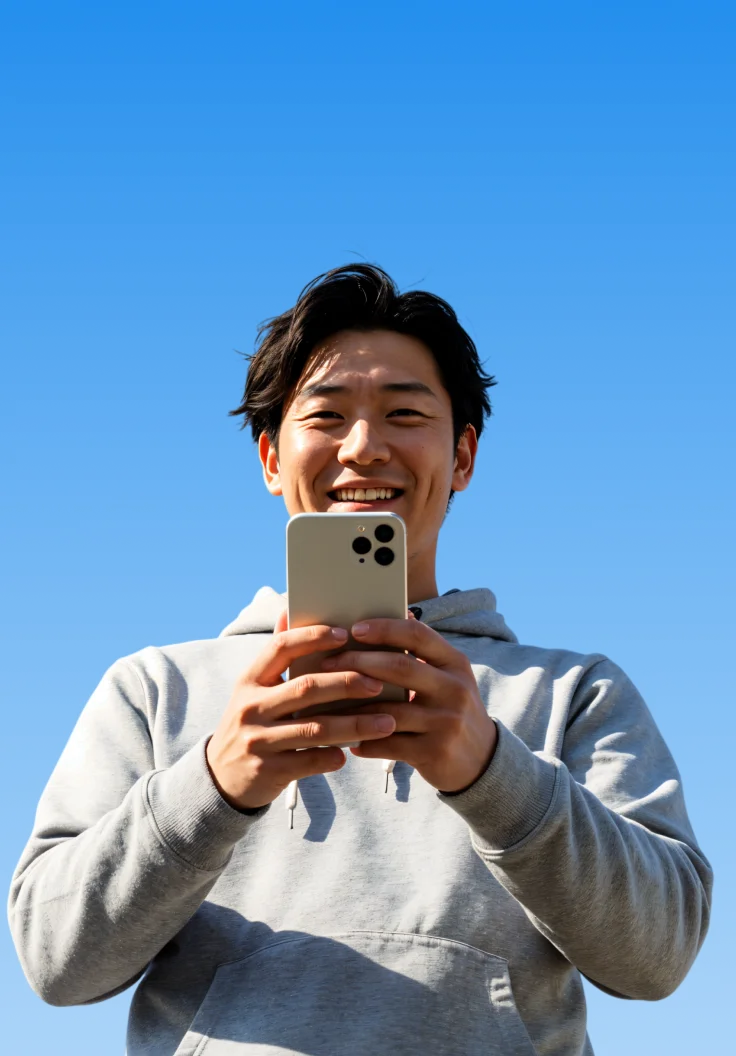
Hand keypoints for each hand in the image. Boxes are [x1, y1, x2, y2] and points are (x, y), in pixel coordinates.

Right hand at [206, 611, 396, 810]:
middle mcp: (251, 707)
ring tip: (387, 722)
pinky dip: (334, 756)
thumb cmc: (251, 724)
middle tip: (379, 683)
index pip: (281, 648)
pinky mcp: (268, 770)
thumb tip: (288, 609)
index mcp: (249, 680)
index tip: (345, 634)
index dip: (313, 637)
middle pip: (306, 688)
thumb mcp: (253, 689)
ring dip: (355, 724)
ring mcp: (258, 740)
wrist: (220, 777)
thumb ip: (275, 656)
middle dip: (347, 683)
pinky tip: (352, 752)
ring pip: (315, 729)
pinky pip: (310, 760)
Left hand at [320, 615, 496, 792]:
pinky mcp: (434, 752)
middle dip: (359, 662)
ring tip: (329, 702)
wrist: (482, 760)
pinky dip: (364, 741)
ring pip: (389, 710)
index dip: (384, 628)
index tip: (354, 629)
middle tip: (329, 663)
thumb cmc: (450, 710)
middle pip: (400, 667)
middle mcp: (454, 689)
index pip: (418, 634)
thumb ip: (422, 653)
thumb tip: (389, 619)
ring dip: (354, 707)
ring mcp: (446, 722)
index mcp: (455, 663)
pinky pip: (388, 744)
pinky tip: (348, 739)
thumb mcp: (447, 677)